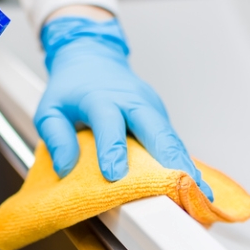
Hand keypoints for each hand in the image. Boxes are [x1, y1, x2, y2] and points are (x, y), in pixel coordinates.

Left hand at [34, 14, 212, 200]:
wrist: (92, 57)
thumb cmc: (71, 88)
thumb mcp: (50, 108)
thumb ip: (56, 137)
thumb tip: (65, 168)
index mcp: (101, 97)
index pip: (109, 122)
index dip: (112, 148)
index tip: (114, 174)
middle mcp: (132, 101)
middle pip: (156, 130)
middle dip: (170, 159)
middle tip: (183, 185)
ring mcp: (150, 107)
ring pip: (171, 137)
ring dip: (186, 164)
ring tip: (200, 192)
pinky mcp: (159, 115)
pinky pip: (171, 140)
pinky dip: (182, 161)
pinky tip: (194, 183)